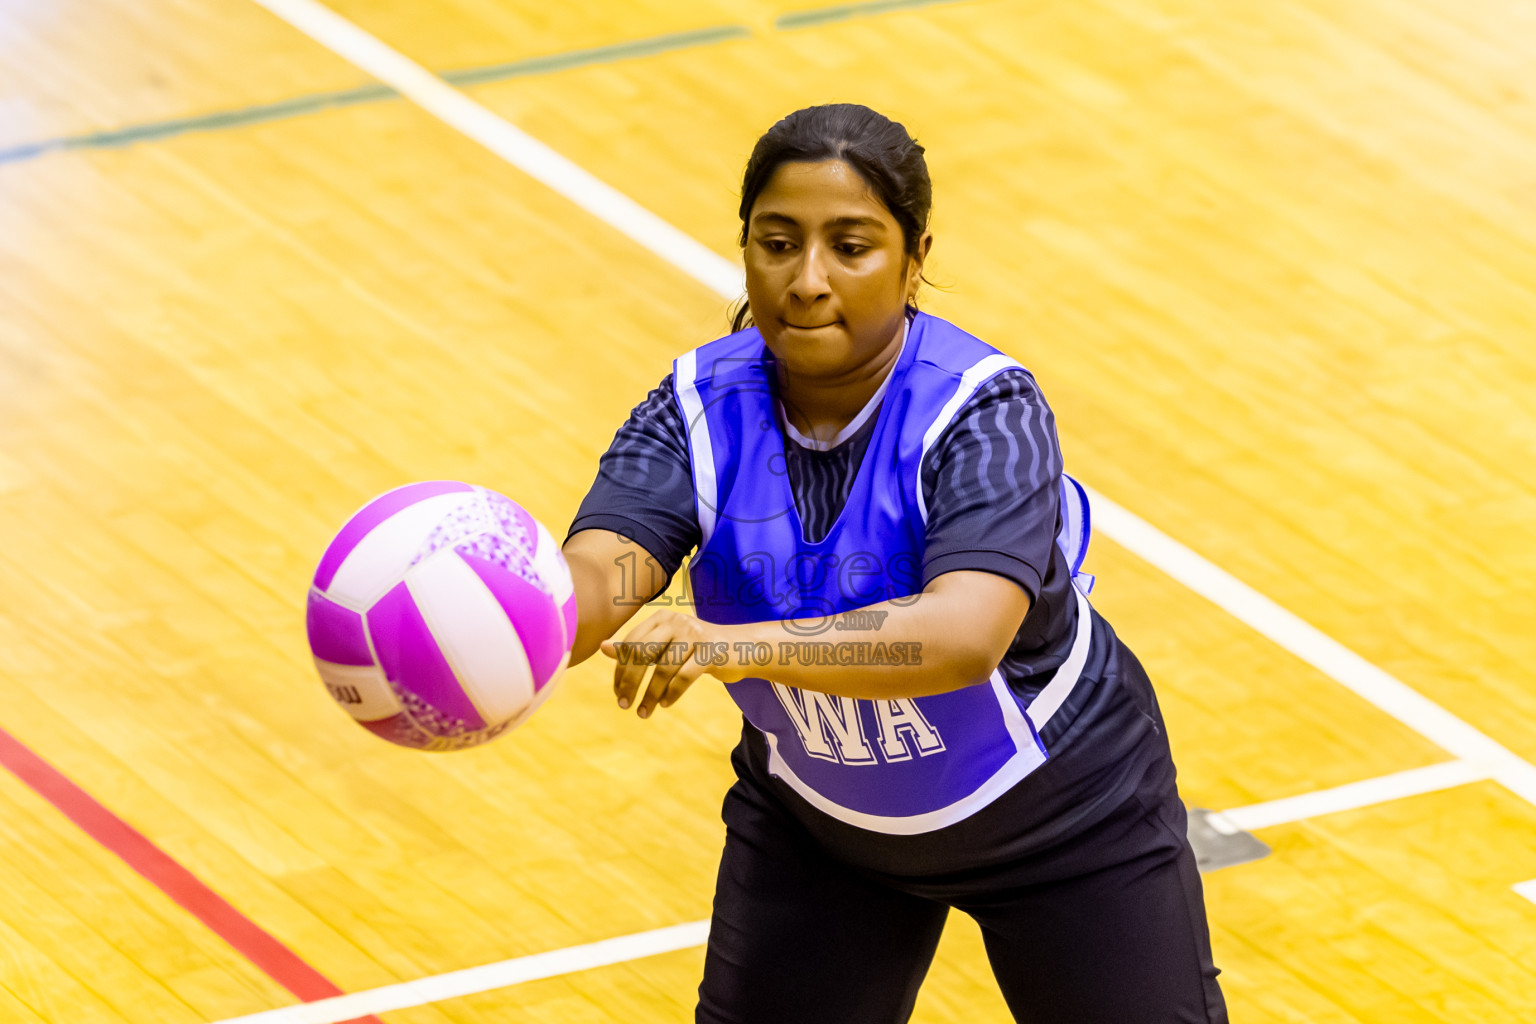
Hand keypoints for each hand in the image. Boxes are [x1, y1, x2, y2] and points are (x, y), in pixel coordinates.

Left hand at [599, 611, 732, 718]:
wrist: (741, 648)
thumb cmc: (696, 648)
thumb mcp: (666, 644)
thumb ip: (637, 646)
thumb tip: (603, 647)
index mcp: (661, 618)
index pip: (631, 644)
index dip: (620, 670)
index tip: (617, 692)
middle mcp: (676, 622)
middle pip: (642, 653)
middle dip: (630, 682)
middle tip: (623, 704)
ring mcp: (695, 635)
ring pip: (663, 669)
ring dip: (651, 695)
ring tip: (644, 712)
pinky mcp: (710, 652)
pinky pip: (685, 677)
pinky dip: (672, 693)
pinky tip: (664, 704)